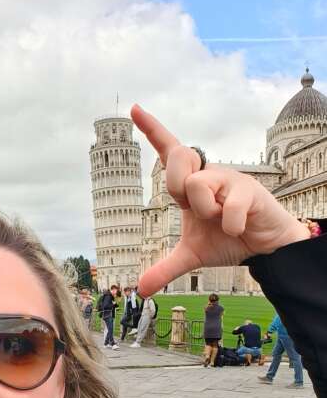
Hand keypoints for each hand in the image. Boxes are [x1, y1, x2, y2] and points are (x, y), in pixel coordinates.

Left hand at [131, 105, 309, 295]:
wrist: (264, 247)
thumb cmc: (227, 239)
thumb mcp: (192, 256)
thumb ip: (166, 268)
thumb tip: (141, 288)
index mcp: (190, 184)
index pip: (169, 151)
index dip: (153, 129)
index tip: (134, 109)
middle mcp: (207, 175)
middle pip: (177, 159)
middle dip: (176, 185)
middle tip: (193, 207)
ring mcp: (228, 179)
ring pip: (198, 184)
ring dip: (206, 211)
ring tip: (220, 219)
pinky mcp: (249, 190)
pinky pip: (228, 208)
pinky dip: (230, 226)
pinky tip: (238, 227)